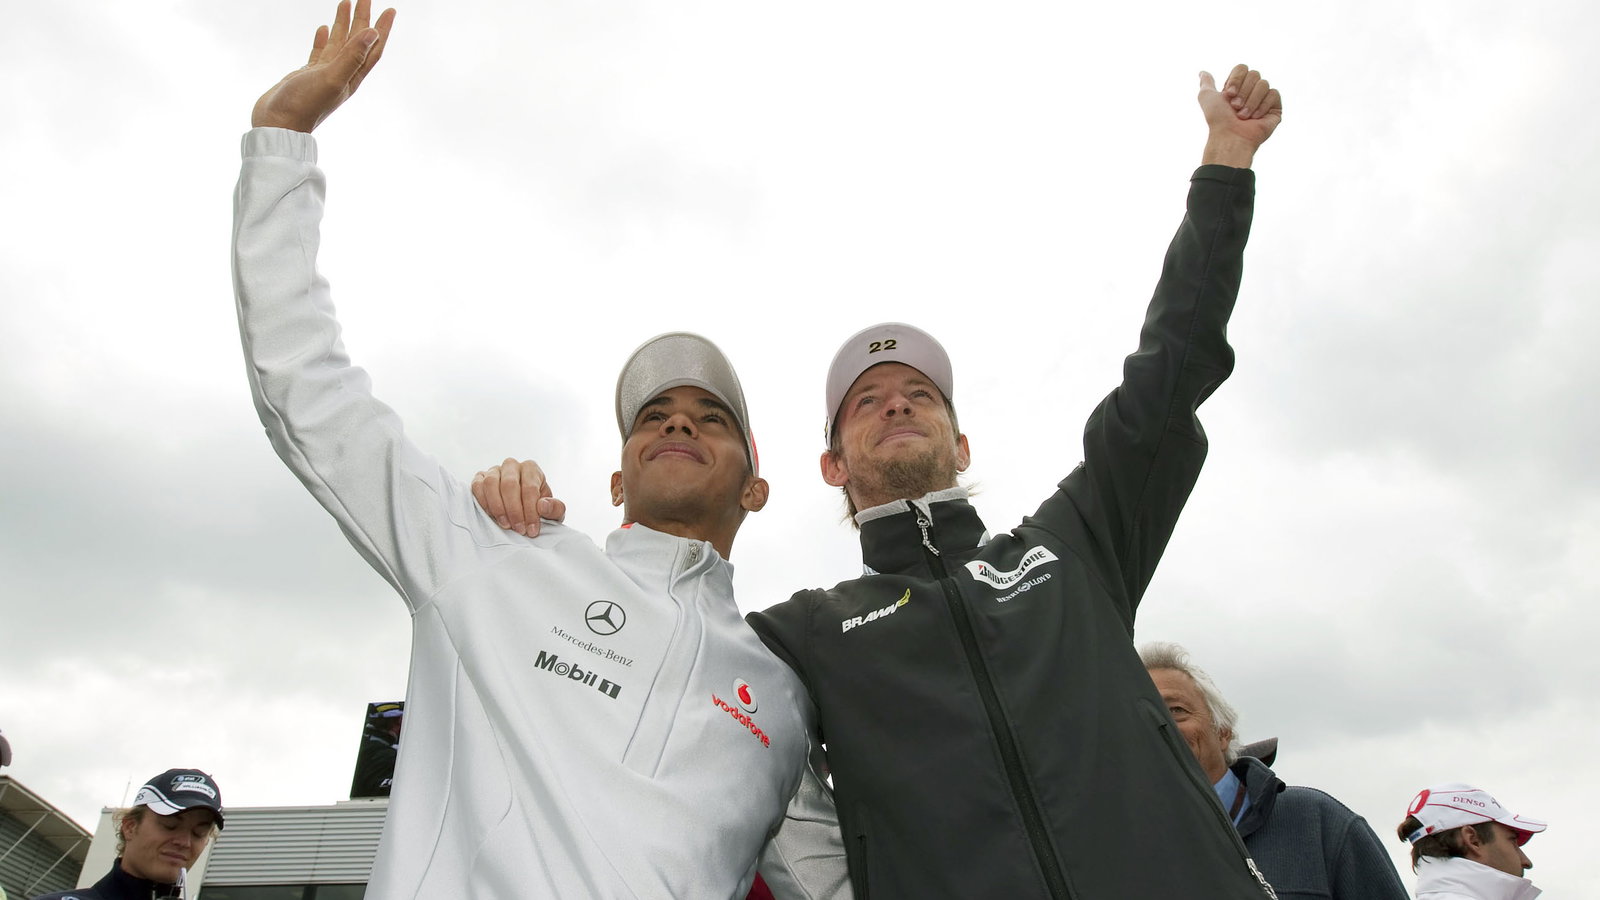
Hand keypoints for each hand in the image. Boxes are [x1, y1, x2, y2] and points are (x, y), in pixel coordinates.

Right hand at [251, 0, 396, 132]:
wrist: (277, 125)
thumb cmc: (304, 106)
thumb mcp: (332, 78)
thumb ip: (352, 56)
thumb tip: (373, 33)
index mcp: (352, 76)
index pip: (372, 48)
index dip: (382, 29)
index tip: (390, 10)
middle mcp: (342, 74)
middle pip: (357, 41)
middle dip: (363, 18)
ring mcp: (324, 75)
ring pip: (338, 43)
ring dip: (343, 24)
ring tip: (345, 3)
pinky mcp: (307, 75)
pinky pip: (319, 52)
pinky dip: (323, 39)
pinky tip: (323, 28)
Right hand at [471, 459, 567, 536]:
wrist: (522, 510)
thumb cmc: (539, 509)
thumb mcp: (553, 511)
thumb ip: (555, 508)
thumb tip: (543, 505)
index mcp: (531, 469)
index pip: (530, 488)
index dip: (531, 511)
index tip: (532, 530)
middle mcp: (512, 466)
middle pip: (509, 485)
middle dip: (514, 511)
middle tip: (519, 530)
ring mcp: (494, 471)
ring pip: (491, 483)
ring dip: (498, 507)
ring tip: (505, 525)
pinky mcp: (480, 479)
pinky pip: (477, 486)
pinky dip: (483, 502)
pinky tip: (492, 516)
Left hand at [1197, 64, 1282, 166]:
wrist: (1230, 137)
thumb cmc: (1218, 120)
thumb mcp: (1206, 97)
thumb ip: (1206, 83)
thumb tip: (1202, 72)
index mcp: (1237, 88)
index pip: (1242, 68)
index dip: (1236, 79)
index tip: (1228, 94)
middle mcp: (1250, 92)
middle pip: (1254, 74)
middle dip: (1243, 91)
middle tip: (1235, 107)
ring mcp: (1263, 100)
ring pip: (1264, 84)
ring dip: (1251, 101)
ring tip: (1243, 116)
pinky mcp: (1275, 109)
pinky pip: (1274, 94)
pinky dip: (1262, 106)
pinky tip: (1255, 118)